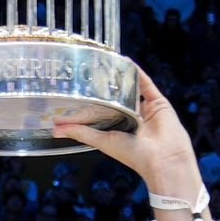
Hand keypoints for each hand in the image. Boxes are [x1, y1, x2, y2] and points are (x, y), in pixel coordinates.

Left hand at [69, 65, 203, 206]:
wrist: (164, 159)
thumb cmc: (134, 155)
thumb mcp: (103, 141)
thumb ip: (81, 132)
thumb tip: (56, 129)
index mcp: (119, 130)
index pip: (102, 112)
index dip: (91, 103)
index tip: (75, 93)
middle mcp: (132, 119)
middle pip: (117, 99)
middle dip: (105, 88)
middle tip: (89, 72)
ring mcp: (146, 110)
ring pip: (132, 89)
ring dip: (121, 78)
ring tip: (106, 64)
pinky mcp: (158, 102)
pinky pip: (147, 84)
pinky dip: (137, 72)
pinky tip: (126, 61)